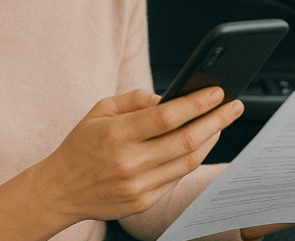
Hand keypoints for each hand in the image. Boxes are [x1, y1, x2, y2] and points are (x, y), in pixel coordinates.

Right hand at [33, 87, 242, 227]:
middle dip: (217, 120)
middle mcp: (129, 162)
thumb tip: (172, 97)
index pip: (167, 116)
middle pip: (186, 140)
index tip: (218, 92)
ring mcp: (138, 185)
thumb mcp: (100, 109)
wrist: (60, 189)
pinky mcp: (144, 202)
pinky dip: (193, 158)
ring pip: (188, 161)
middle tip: (235, 106)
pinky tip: (201, 144)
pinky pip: (177, 178)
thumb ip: (136, 99)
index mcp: (117, 133)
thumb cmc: (82, 144)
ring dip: (211, 140)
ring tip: (221, 123)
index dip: (197, 103)